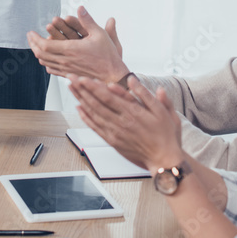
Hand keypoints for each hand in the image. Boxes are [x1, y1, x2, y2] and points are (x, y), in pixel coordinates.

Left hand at [27, 6, 127, 83]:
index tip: (31, 32)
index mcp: (71, 50)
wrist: (112, 76)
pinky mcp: (70, 75)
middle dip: (33, 44)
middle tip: (30, 36)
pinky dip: (46, 62)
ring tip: (35, 45)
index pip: (44, 45)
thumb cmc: (108, 55)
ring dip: (38, 53)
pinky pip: (52, 70)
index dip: (35, 39)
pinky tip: (47, 58)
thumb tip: (80, 7)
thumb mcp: (100, 34)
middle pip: (41, 54)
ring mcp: (67, 70)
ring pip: (45, 62)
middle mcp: (66, 61)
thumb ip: (88, 20)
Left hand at [68, 74, 182, 172]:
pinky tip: (79, 109)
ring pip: (93, 114)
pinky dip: (86, 118)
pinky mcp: (113, 141)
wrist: (164, 160)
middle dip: (82, 90)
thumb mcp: (163, 111)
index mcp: (133, 113)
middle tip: (70, 78)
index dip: (93, 87)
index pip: (108, 97)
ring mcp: (115, 133)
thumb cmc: (165, 135)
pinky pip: (96, 128)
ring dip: (81, 100)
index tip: (83, 77)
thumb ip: (146, 94)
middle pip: (96, 103)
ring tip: (71, 89)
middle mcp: (121, 123)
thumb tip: (132, 80)